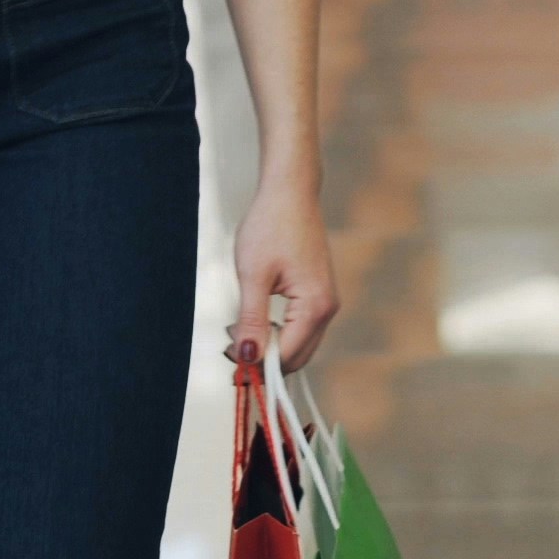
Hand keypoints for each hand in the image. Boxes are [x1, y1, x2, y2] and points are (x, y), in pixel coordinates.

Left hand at [232, 177, 341, 369]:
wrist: (289, 192)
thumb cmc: (272, 224)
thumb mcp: (253, 275)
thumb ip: (251, 320)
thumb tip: (248, 357)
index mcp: (315, 306)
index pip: (286, 356)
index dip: (258, 366)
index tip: (231, 363)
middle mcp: (327, 308)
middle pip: (297, 356)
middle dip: (265, 360)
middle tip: (231, 350)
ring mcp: (326, 301)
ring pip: (299, 344)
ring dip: (270, 347)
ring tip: (239, 333)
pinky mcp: (318, 294)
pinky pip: (300, 328)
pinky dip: (278, 333)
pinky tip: (256, 321)